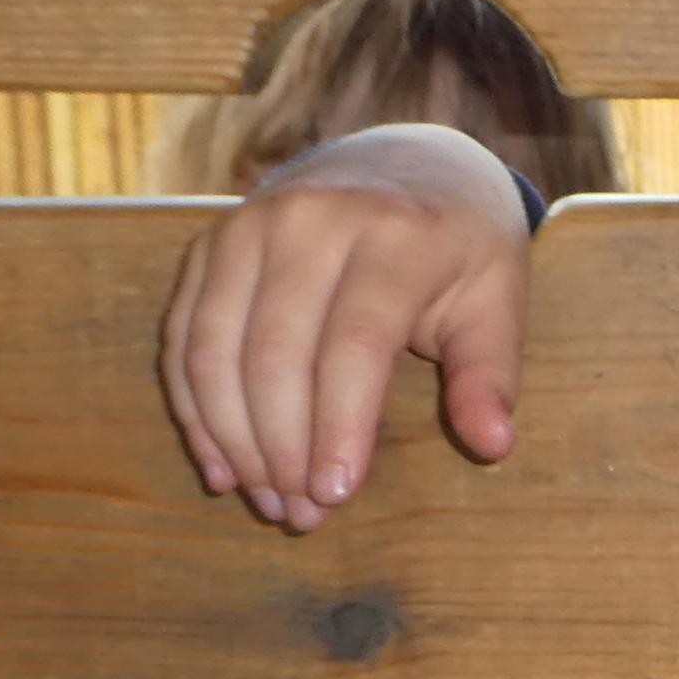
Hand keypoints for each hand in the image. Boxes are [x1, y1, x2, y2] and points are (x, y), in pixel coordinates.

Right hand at [159, 122, 535, 530]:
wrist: (404, 162)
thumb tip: (493, 444)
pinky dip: (194, 409)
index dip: (337, 427)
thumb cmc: (458, 248)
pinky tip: (222, 466)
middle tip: (301, 515)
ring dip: (233, 439)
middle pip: (273, 355)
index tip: (335, 494)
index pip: (352, 345)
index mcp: (393, 234)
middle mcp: (310, 220)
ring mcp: (249, 225)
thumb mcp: (495, 300)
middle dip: (281, 448)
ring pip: (214, 349)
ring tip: (266, 501)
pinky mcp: (209, 243)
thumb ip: (489, 374)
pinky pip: (183, 336)